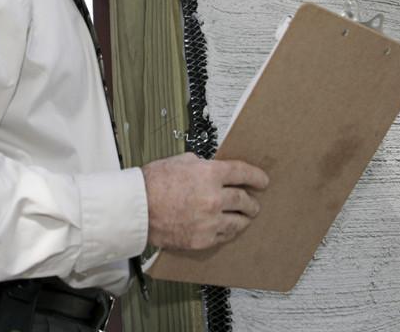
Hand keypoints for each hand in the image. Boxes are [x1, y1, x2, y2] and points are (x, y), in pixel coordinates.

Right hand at [142, 152, 268, 250]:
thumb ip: (202, 165)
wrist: (137, 208)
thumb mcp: (180, 161)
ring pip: (239, 221)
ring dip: (244, 218)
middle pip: (245, 199)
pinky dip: (229, 230)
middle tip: (254, 202)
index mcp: (209, 173)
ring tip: (245, 217)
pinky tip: (228, 227)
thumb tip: (212, 168)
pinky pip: (225, 236)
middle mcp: (214, 197)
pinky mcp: (203, 239)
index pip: (243, 173)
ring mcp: (210, 220)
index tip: (262, 181)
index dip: (257, 177)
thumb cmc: (153, 183)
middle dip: (252, 201)